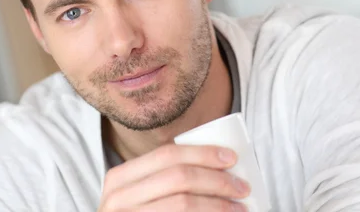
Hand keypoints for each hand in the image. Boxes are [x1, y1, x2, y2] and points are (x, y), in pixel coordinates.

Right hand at [98, 144, 249, 210]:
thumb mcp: (142, 194)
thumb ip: (166, 179)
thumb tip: (220, 164)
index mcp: (119, 178)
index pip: (167, 155)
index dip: (202, 153)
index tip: (231, 158)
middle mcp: (118, 199)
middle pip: (178, 178)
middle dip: (216, 181)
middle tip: (242, 187)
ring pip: (183, 204)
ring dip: (218, 205)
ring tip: (239, 208)